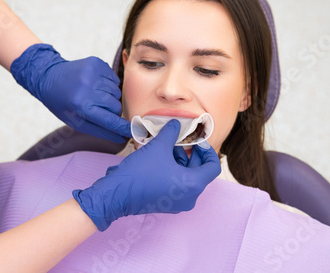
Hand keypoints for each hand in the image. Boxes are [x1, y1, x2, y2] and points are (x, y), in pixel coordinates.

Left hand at [11, 44, 130, 142]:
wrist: (49, 76)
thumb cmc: (63, 103)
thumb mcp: (76, 121)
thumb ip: (100, 131)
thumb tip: (122, 138)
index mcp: (81, 107)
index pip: (110, 120)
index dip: (124, 127)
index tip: (138, 131)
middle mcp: (87, 89)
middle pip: (116, 106)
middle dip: (112, 110)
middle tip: (99, 108)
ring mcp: (92, 73)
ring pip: (116, 92)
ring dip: (109, 96)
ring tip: (93, 95)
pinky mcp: (96, 63)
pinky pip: (114, 79)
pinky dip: (107, 84)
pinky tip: (94, 84)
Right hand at [73, 119, 221, 230]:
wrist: (117, 194)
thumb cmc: (139, 173)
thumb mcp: (158, 146)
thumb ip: (171, 133)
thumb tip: (176, 124)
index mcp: (193, 185)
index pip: (213, 166)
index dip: (207, 150)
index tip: (197, 141)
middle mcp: (189, 197)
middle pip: (200, 172)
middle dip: (190, 154)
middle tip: (179, 141)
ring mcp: (178, 203)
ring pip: (187, 178)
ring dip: (180, 161)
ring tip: (165, 148)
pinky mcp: (166, 204)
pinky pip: (177, 185)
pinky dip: (173, 171)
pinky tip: (159, 160)